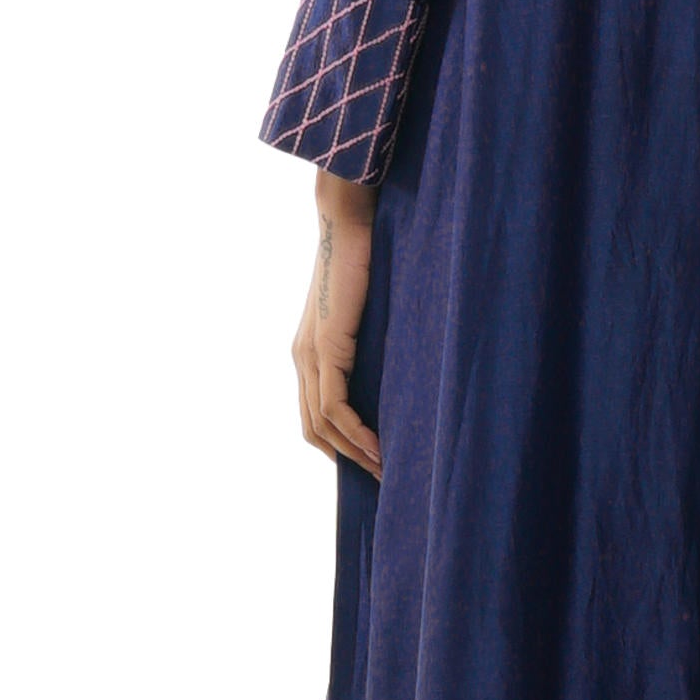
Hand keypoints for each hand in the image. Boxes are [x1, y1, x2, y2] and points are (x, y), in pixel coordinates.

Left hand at [294, 173, 379, 471]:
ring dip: (354, 453)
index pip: (315, 415)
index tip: (372, 462)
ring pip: (323, 423)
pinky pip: (335, 406)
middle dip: (347, 458)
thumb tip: (397, 366)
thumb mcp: (366, 313)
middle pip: (314, 428)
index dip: (339, 445)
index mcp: (308, 352)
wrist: (347, 221)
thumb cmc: (364, 259)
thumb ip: (369, 343)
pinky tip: (379, 448)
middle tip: (383, 477)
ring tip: (386, 471)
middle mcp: (302, 358)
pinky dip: (355, 433)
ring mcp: (310, 354)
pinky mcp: (326, 348)